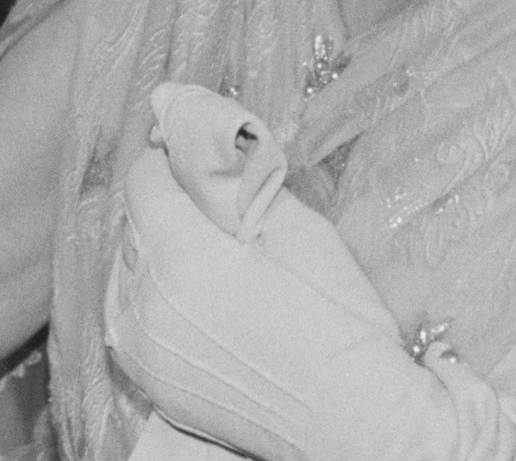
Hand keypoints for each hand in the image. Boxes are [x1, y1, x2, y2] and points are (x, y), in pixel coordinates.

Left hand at [106, 146, 453, 460]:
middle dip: (170, 201)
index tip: (204, 152)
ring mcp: (144, 350)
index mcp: (182, 258)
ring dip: (158, 247)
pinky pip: (131, 317)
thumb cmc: (335, 318)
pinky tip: (197, 293)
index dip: (172, 155)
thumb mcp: (301, 229)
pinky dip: (153, 293)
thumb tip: (208, 136)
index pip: (145, 181)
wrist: (348, 416)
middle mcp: (147, 305)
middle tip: (220, 198)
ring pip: (128, 271)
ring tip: (211, 247)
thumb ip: (244, 179)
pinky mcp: (152, 381)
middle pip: (134, 224)